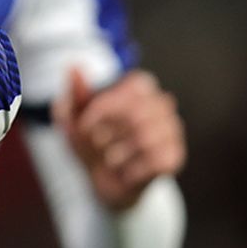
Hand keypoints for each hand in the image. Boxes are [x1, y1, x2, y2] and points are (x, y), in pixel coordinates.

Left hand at [57, 66, 185, 210]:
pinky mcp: (174, 158)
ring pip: (146, 137)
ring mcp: (171, 132)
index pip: (136, 84)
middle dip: (107, 133)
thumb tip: (73, 67)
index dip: (107, 105)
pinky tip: (125, 171)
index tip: (86, 122)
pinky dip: (131, 169)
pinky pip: (155, 161)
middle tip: (96, 144)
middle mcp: (161, 106)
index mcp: (138, 88)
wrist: (100, 180)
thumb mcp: (72, 118)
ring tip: (110, 158)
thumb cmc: (88, 142)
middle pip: (136, 113)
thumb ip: (74, 93)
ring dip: (117, 153)